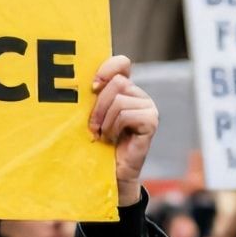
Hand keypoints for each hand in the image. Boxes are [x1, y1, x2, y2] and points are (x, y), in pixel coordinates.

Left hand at [89, 55, 156, 206]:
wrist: (109, 173)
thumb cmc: (97, 144)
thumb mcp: (91, 115)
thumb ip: (93, 96)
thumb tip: (84, 79)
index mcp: (126, 89)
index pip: (122, 63)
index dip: (106, 69)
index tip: (92, 86)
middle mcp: (140, 96)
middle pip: (117, 82)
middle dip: (98, 106)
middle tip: (93, 126)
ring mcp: (148, 108)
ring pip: (119, 100)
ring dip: (104, 120)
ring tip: (103, 135)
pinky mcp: (151, 121)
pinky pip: (126, 114)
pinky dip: (114, 127)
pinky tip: (113, 139)